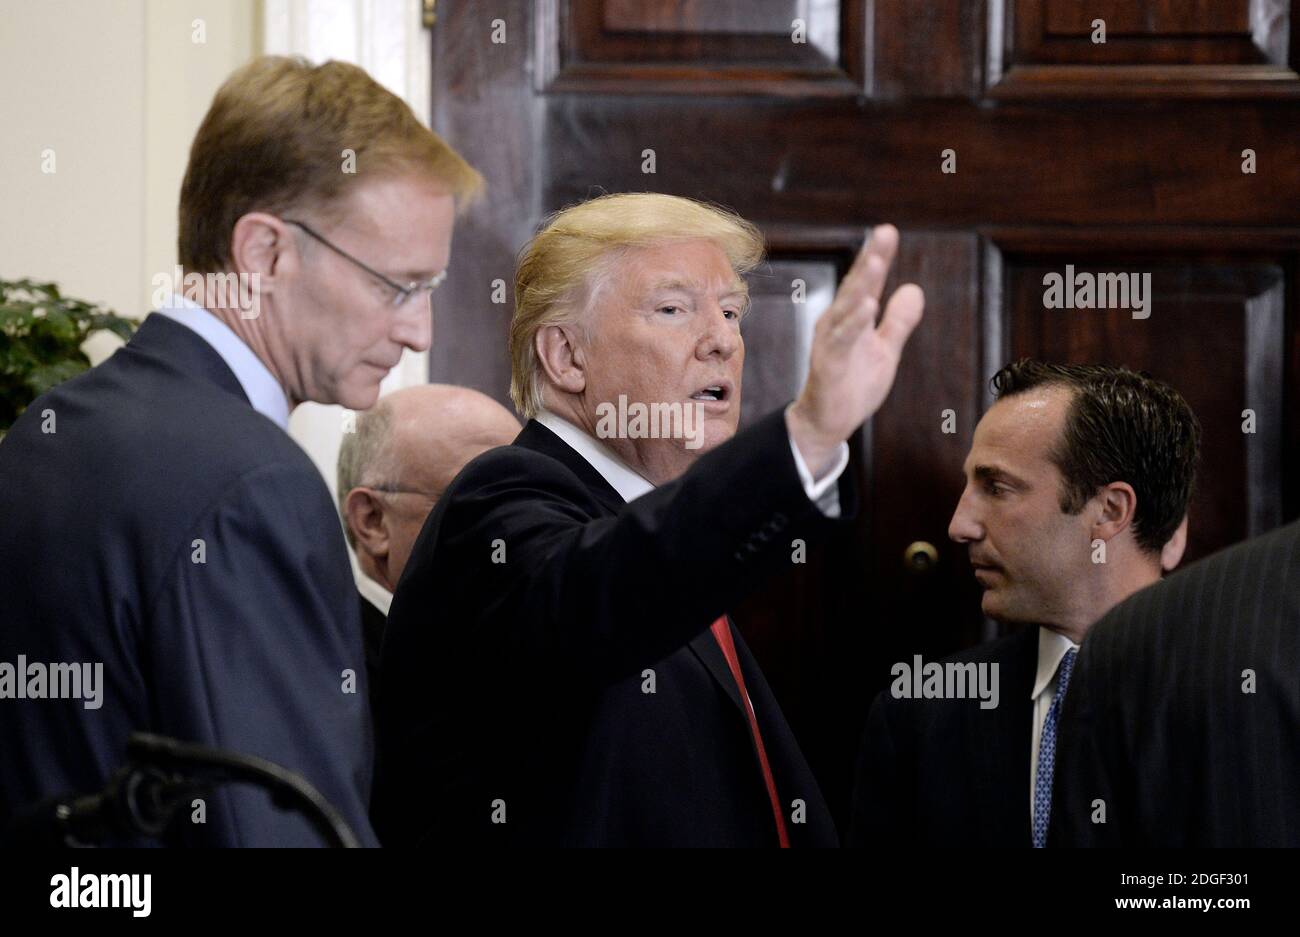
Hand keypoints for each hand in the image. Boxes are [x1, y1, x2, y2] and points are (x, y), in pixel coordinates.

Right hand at [787, 224, 923, 475]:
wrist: (828, 422)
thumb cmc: (853, 385)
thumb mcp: (885, 350)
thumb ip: (898, 321)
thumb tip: (914, 288)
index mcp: (852, 319)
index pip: (867, 283)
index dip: (878, 257)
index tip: (888, 231)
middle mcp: (837, 324)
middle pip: (856, 287)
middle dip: (870, 259)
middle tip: (884, 233)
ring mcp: (831, 343)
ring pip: (847, 309)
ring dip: (861, 285)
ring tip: (876, 262)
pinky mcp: (828, 364)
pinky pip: (841, 341)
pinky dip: (853, 323)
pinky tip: (867, 307)